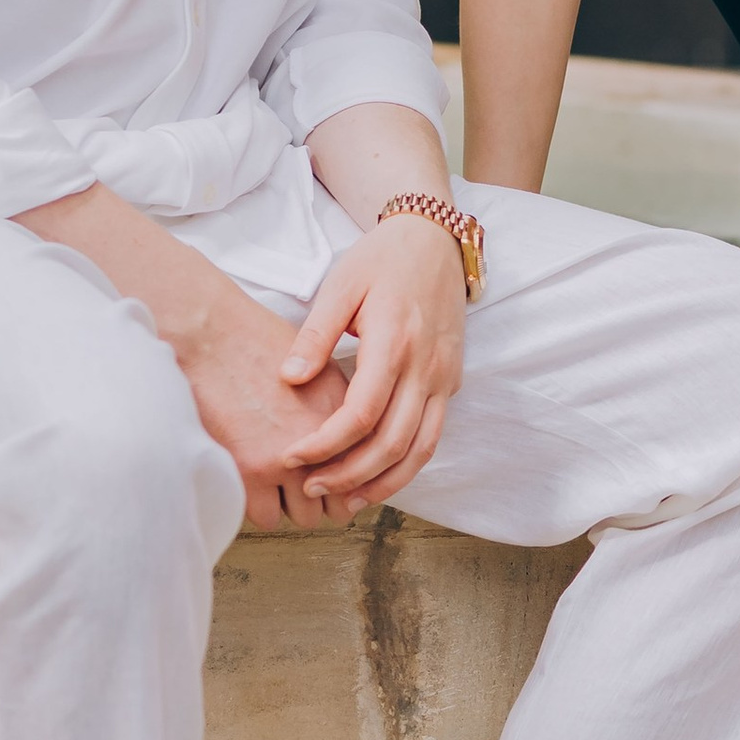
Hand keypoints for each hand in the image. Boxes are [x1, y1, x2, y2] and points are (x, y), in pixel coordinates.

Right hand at [170, 272, 367, 530]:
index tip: (332, 478)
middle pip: (339, 503)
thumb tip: (348, 446)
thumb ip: (338, 409)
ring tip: (276, 484)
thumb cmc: (254, 343)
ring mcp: (287, 459)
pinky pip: (268, 517)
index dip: (348, 479)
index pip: (364, 471)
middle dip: (323, 497)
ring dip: (293, 505)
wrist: (210, 336)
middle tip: (303, 485)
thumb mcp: (316, 366)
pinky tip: (254, 485)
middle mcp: (323, 440)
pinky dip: (263, 507)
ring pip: (305, 516)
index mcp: (342, 412)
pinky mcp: (250, 471)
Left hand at [279, 214, 467, 511]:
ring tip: (345, 500)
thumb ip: (315, 335)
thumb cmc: (381, 259)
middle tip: (311, 488)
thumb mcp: (340, 286)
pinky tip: (378, 477)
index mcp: (393, 341)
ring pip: (420, 449)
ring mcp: (444, 376)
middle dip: (350, 475)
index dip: (325, 444)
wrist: (434, 239)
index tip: (291, 456)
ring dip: (384, 482)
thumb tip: (288, 379)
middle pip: (391, 442)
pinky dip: (407, 465)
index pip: (360, 414)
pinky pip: (433, 436)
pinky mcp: (451, 381)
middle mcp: (425, 365)